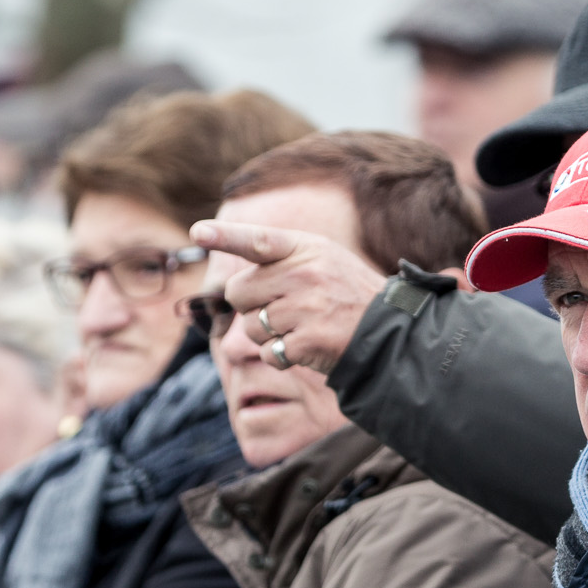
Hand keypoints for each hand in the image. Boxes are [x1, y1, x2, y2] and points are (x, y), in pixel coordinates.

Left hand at [188, 220, 391, 375]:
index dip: (226, 236)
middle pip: (237, 291)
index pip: (259, 240)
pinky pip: (267, 352)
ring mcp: (305, 309)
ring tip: (298, 327)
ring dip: (265, 334)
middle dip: (250, 305)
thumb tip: (230, 283)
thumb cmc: (346, 294)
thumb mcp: (322, 260)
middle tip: (280, 308)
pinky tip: (304, 347)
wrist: (388, 331)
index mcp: (306, 249)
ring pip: (248, 326)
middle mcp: (304, 275)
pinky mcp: (306, 342)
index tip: (198, 231)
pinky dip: (279, 356)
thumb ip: (281, 260)